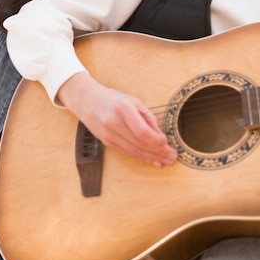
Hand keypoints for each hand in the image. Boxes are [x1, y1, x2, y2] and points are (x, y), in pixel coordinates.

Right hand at [57, 72, 176, 166]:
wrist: (87, 101)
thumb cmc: (112, 99)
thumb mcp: (133, 101)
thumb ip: (147, 117)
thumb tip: (160, 134)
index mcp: (123, 109)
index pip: (142, 132)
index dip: (156, 140)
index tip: (166, 142)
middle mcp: (114, 124)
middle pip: (139, 144)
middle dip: (158, 152)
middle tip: (172, 157)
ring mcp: (109, 135)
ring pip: (134, 151)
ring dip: (152, 158)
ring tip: (165, 160)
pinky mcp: (107, 142)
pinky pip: (127, 152)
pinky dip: (141, 158)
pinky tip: (152, 160)